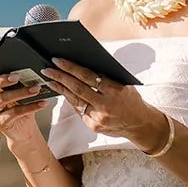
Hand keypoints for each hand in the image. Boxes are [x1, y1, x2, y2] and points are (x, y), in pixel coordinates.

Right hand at [0, 69, 48, 147]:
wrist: (23, 130)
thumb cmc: (19, 108)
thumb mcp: (17, 92)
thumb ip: (16, 82)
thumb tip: (27, 69)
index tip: (9, 70)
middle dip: (2, 80)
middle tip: (17, 77)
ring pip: (4, 98)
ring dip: (22, 92)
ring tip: (36, 89)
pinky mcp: (0, 122)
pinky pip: (15, 112)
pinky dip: (30, 107)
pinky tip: (41, 103)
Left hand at [41, 59, 166, 150]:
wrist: (139, 124)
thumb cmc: (131, 99)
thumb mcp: (123, 84)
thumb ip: (106, 77)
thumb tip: (83, 63)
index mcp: (114, 90)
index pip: (88, 76)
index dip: (71, 67)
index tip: (58, 60)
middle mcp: (105, 105)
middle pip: (77, 88)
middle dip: (60, 76)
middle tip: (47, 68)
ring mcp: (98, 118)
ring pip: (74, 100)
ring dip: (60, 88)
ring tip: (50, 79)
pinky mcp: (93, 126)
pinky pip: (78, 109)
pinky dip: (70, 99)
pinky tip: (62, 91)